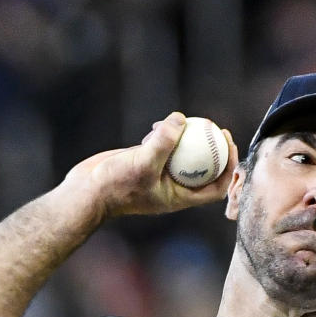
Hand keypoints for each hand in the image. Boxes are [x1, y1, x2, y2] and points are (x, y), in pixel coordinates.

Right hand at [58, 112, 236, 219]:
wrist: (87, 191)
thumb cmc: (116, 185)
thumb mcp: (143, 163)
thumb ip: (164, 143)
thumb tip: (181, 119)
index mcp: (180, 197)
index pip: (216, 186)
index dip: (228, 167)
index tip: (227, 145)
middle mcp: (174, 187)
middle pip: (204, 168)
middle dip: (213, 148)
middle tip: (215, 126)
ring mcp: (160, 174)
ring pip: (183, 154)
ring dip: (186, 138)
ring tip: (181, 122)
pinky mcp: (146, 162)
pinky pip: (163, 146)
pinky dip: (164, 135)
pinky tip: (156, 126)